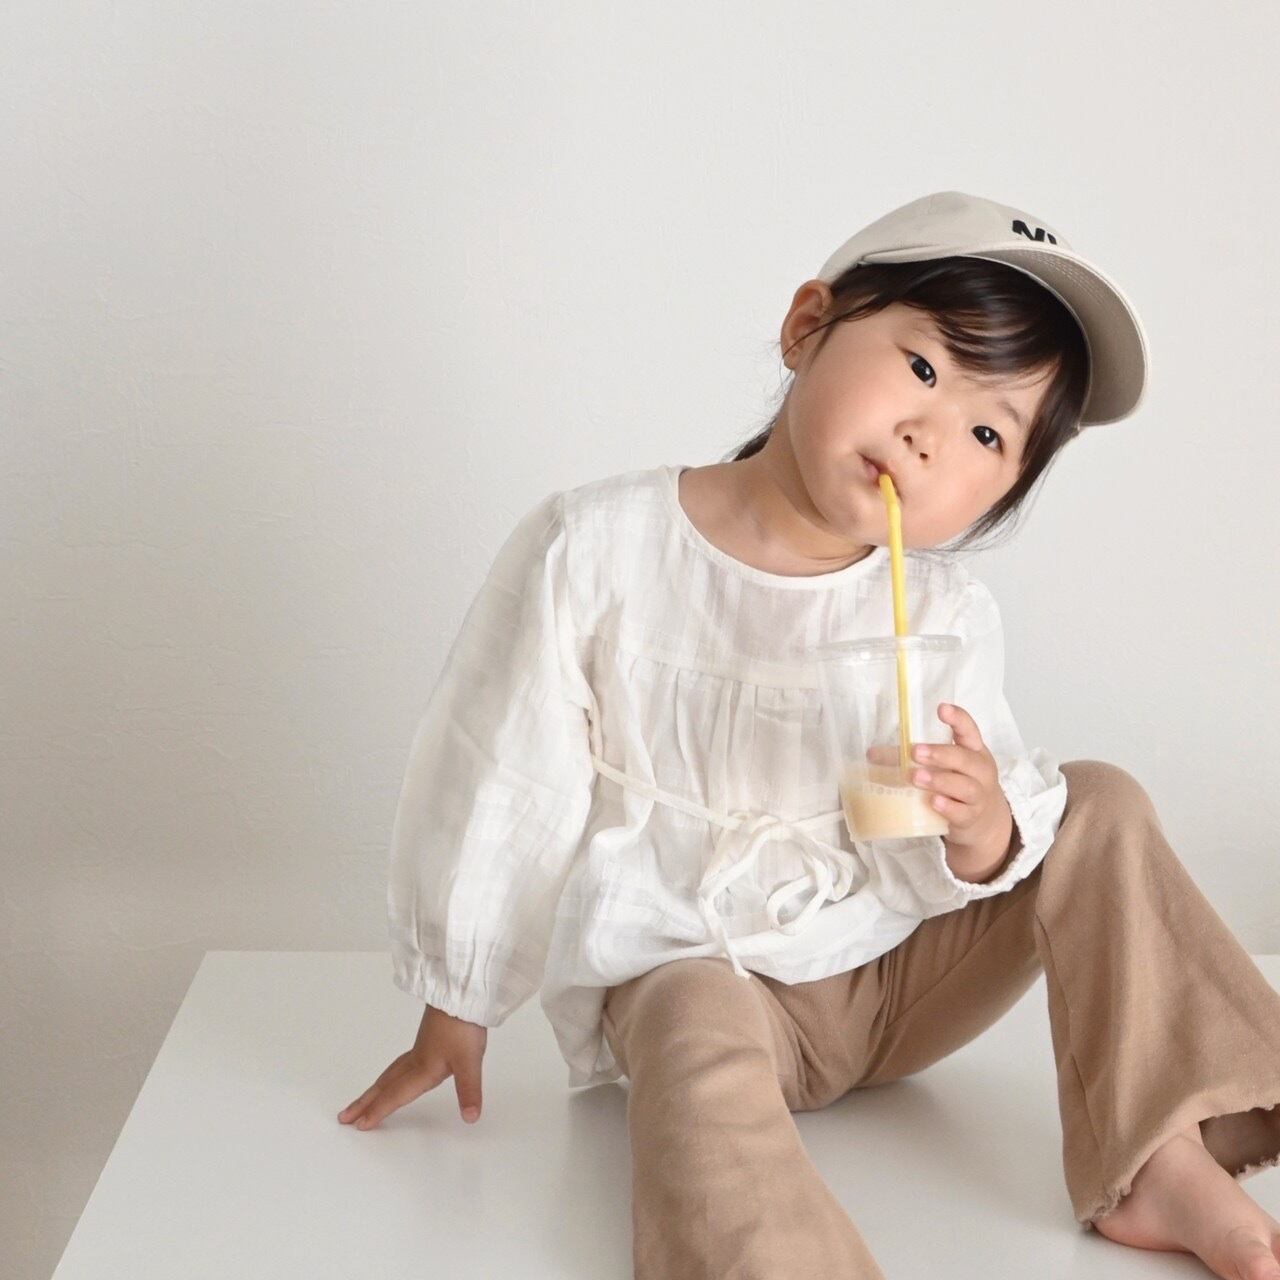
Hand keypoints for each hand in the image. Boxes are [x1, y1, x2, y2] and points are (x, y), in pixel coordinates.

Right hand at [338, 1003, 488, 1129]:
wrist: (462, 993)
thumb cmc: (463, 1025)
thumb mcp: (470, 1061)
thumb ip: (469, 1091)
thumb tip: (470, 1118)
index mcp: (423, 1069)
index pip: (396, 1094)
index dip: (378, 1111)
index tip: (359, 1125)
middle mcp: (416, 1060)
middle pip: (385, 1085)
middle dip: (365, 1102)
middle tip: (344, 1117)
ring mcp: (420, 1049)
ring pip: (390, 1073)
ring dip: (375, 1089)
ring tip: (362, 1100)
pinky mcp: (427, 1040)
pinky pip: (399, 1064)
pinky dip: (390, 1075)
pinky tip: (397, 1074)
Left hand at [906, 702, 1013, 870]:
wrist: (983, 821)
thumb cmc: (958, 782)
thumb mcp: (945, 765)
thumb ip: (914, 756)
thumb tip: (872, 754)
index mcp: (973, 750)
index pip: (969, 730)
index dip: (957, 718)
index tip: (941, 708)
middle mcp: (980, 770)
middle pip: (965, 758)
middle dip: (940, 754)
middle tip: (915, 752)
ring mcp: (978, 795)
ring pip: (964, 786)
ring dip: (940, 780)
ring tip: (916, 776)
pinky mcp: (971, 817)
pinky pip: (961, 812)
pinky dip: (948, 807)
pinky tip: (934, 802)